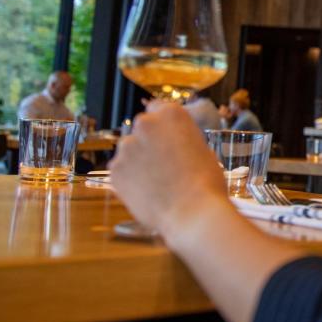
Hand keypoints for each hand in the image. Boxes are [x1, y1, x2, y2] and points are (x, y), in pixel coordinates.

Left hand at [109, 102, 228, 239]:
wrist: (193, 213)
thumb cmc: (206, 182)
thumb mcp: (202, 148)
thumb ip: (181, 139)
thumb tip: (172, 145)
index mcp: (171, 114)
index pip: (159, 108)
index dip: (164, 126)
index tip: (167, 138)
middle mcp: (145, 124)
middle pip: (142, 128)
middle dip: (150, 142)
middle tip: (165, 163)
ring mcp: (126, 147)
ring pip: (130, 151)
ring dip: (139, 161)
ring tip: (157, 182)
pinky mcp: (114, 170)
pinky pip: (122, 171)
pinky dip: (130, 179)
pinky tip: (148, 191)